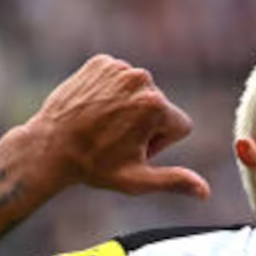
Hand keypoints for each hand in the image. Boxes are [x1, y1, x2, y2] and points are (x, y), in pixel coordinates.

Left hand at [27, 55, 209, 197]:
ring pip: (140, 92)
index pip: (180, 125)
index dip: (160, 144)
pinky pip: (120, 77)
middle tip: (116, 139)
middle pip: (161, 107)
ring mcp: (119, 68)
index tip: (135, 150)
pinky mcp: (100, 61)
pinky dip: (112, 92)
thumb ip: (175, 181)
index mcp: (156, 106)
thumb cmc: (95, 166)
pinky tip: (95, 109)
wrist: (49, 145)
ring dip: (129, 107)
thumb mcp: (138, 180)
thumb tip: (206, 193)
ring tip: (104, 125)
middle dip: (146, 124)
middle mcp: (142, 80)